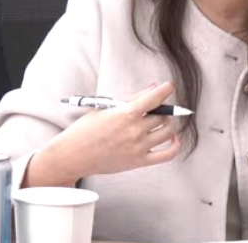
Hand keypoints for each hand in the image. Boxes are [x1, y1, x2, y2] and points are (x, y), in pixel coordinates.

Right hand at [23, 82, 181, 187]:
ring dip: (168, 123)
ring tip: (161, 120)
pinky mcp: (139, 161)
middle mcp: (134, 131)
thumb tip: (153, 87)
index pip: (155, 98)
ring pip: (168, 132)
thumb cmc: (85, 129)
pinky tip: (173, 137)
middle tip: (156, 107)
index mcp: (125, 114)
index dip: (166, 89)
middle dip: (163, 108)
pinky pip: (167, 155)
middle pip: (163, 115)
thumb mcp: (105, 107)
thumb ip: (132, 97)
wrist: (73, 155)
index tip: (170, 86)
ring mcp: (138, 147)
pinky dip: (175, 145)